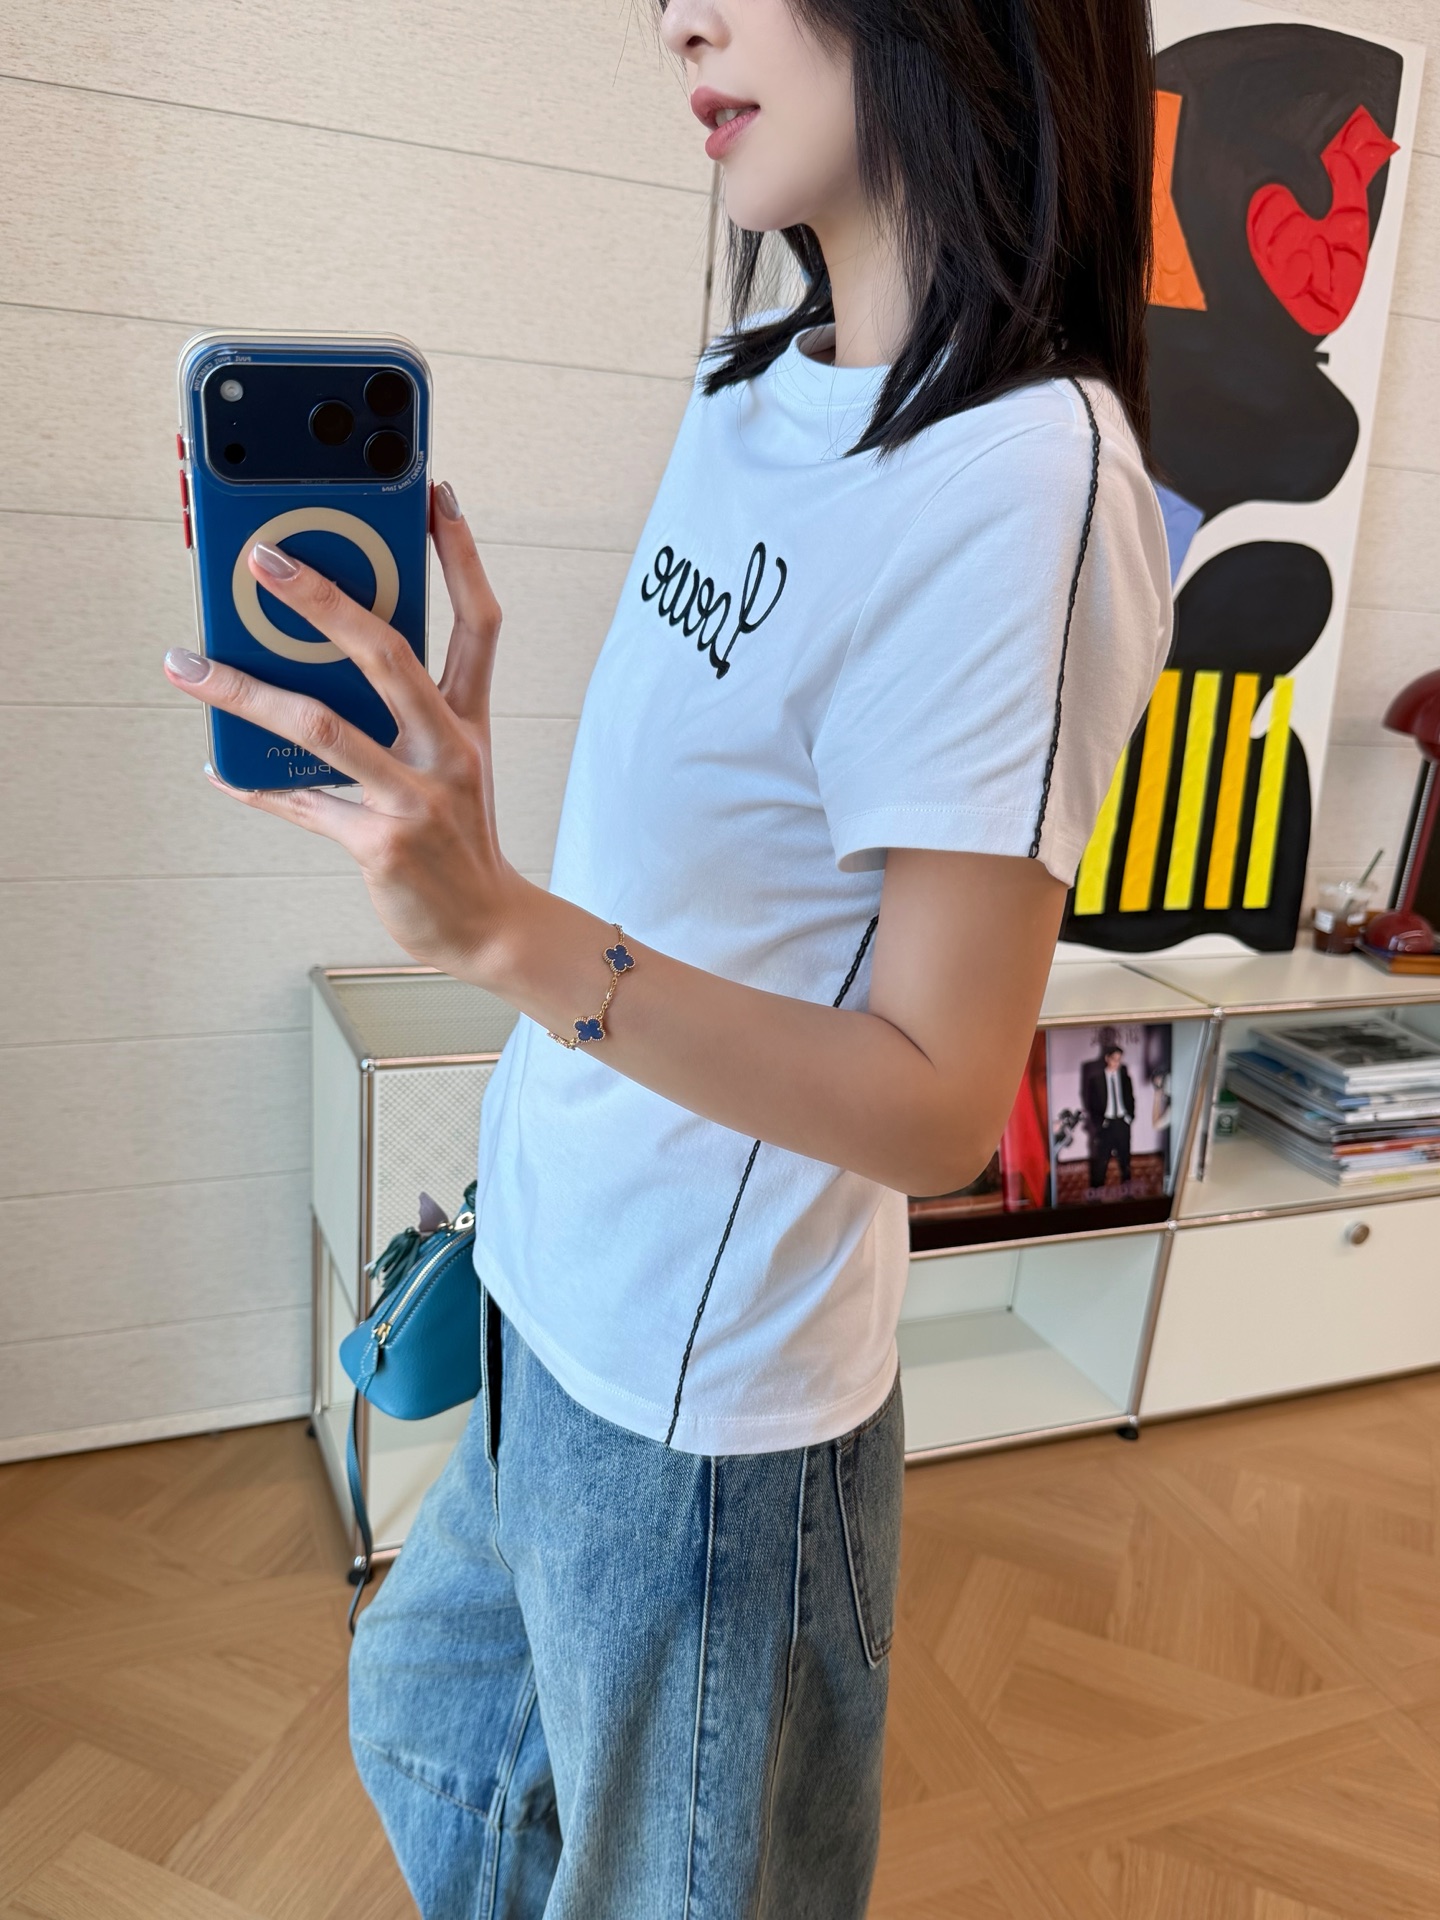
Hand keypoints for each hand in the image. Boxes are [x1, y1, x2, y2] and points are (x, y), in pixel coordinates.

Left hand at [163, 482, 522, 974]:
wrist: (487, 928)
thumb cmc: (459, 838)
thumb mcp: (451, 765)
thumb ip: (403, 714)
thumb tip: (317, 662)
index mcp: (469, 721)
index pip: (479, 623)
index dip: (461, 558)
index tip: (436, 499)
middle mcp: (449, 750)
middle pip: (388, 654)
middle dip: (323, 600)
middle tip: (263, 561)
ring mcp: (417, 798)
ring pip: (322, 727)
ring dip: (244, 691)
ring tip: (187, 664)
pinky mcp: (381, 843)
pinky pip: (301, 803)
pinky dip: (253, 783)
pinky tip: (220, 765)